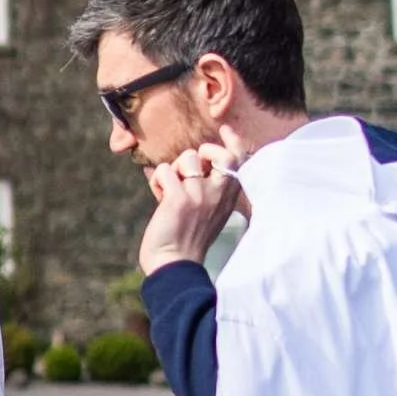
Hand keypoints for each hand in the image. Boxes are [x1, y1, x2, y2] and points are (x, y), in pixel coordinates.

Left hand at [137, 146, 247, 274]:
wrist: (174, 266)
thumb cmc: (185, 240)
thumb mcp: (206, 212)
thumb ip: (204, 189)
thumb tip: (186, 164)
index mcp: (227, 198)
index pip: (239, 162)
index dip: (233, 141)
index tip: (225, 129)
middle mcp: (219, 194)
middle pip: (221, 154)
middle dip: (202, 152)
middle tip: (187, 171)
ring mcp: (200, 195)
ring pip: (187, 158)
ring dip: (173, 171)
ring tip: (169, 192)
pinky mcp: (179, 199)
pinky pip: (164, 170)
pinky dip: (157, 181)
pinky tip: (159, 198)